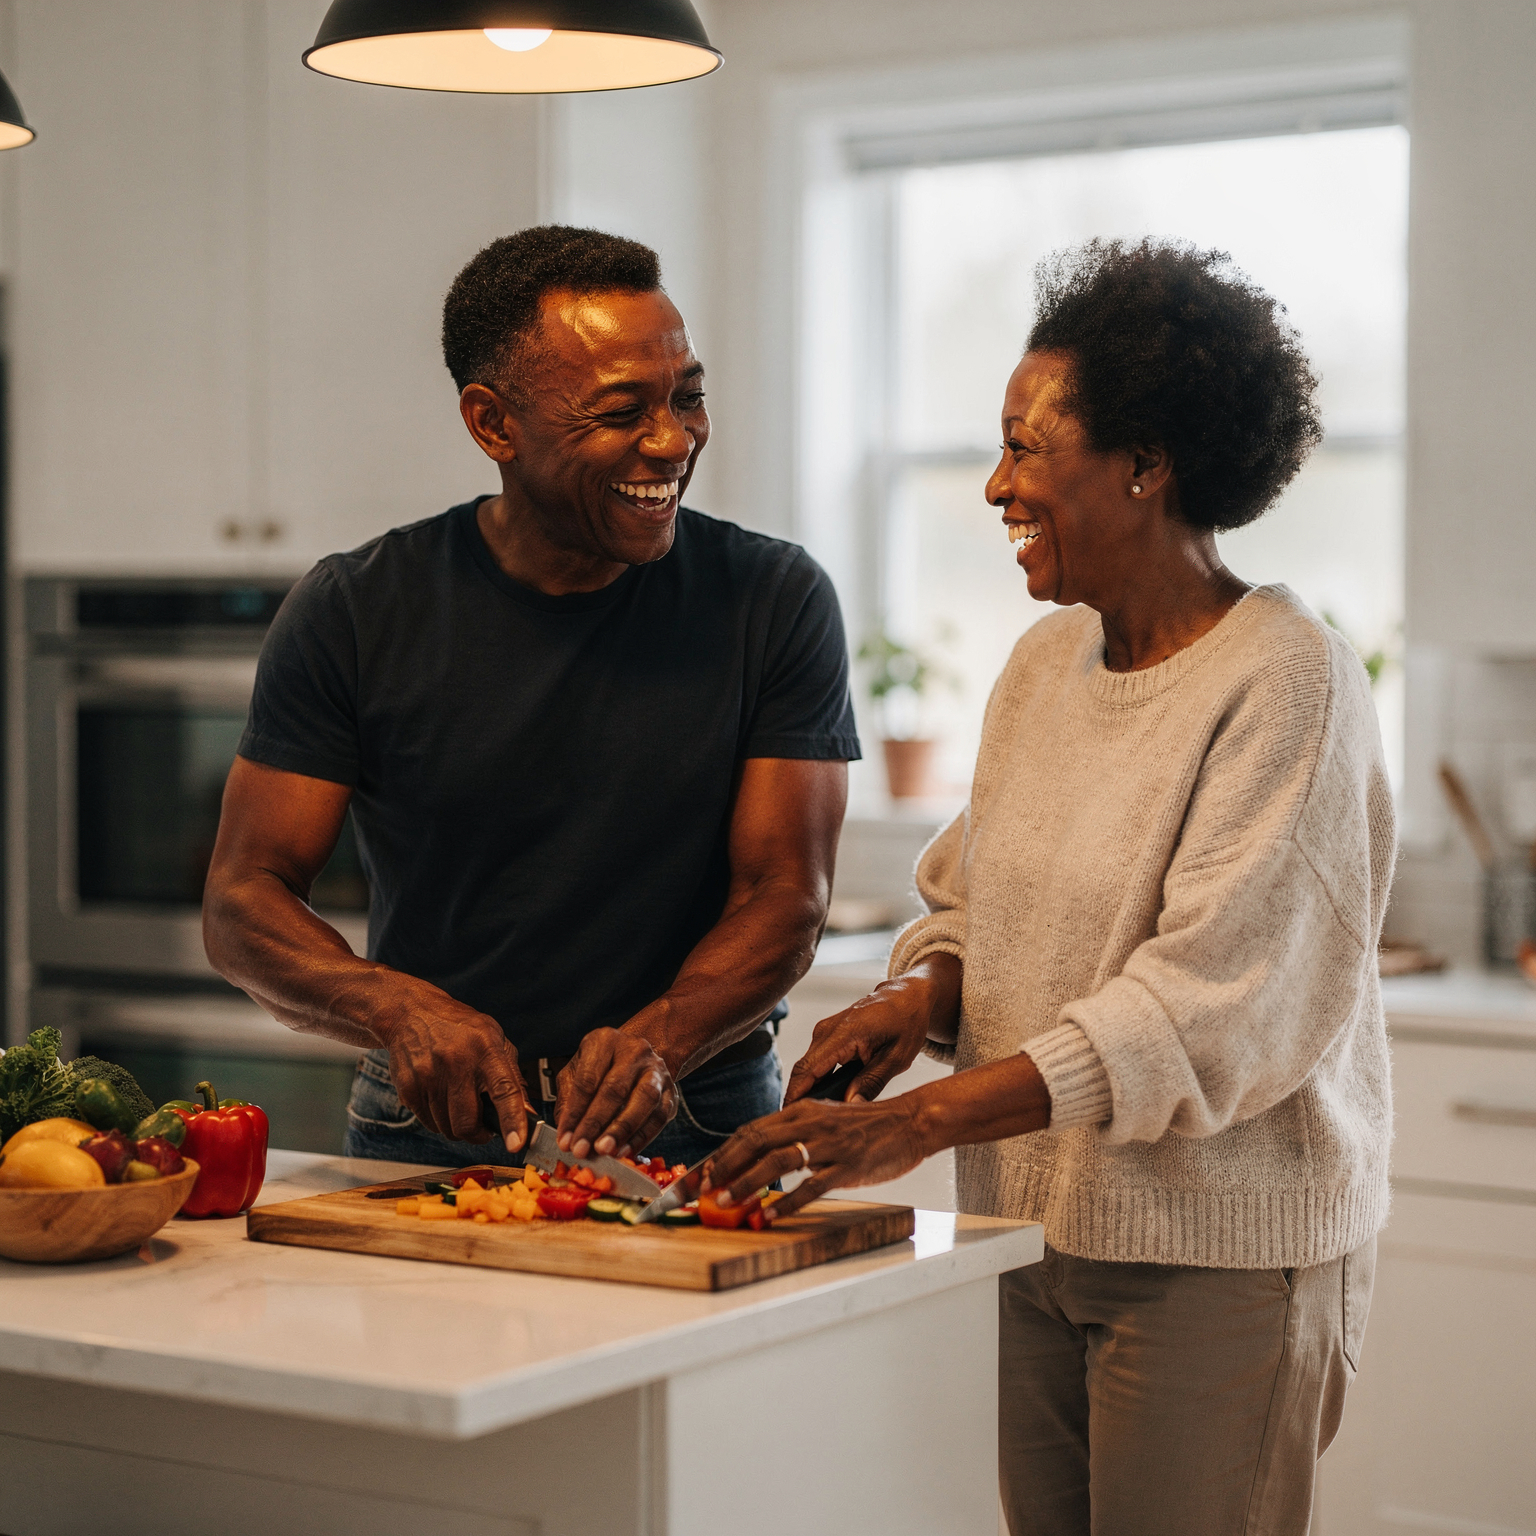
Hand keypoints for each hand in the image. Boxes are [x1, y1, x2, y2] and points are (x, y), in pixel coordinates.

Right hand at [371, 980, 528, 1151]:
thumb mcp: (494, 1038)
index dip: (512, 1120)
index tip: (517, 1144)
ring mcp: (429, 1077)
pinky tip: (441, 1098)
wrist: (411, 1014)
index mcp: (485, 1050)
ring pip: (447, 1128)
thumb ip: (512, 1076)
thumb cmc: (459, 1028)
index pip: (504, 1091)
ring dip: (457, 1127)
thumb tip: (527, 1113)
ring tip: (459, 1103)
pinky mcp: (409, 1088)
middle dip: (478, 1134)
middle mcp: (456, 1063)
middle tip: (483, 1127)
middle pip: (467, 1123)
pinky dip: (439, 1120)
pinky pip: (428, 1123)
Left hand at [554, 1027, 676, 1159]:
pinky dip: (641, 1138)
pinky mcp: (670, 1091)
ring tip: (605, 1151)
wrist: (638, 1057)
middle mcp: (634, 1051)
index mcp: (604, 1041)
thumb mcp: (576, 1071)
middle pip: (615, 1088)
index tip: (564, 1139)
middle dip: (596, 1123)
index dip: (575, 1112)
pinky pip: (658, 1117)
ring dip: (622, 1130)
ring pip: (644, 1100)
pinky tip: (624, 1151)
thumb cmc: (601, 1067)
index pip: (587, 1079)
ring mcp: (656, 1070)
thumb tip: (567, 1134)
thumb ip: (568, 1100)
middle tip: (581, 1149)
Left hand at [702, 1098, 929, 1219]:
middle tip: (696, 1191)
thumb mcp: (824, 1121)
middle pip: (754, 1141)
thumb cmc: (866, 1126)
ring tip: (724, 1202)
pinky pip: (812, 1185)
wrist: (910, 1121)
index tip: (695, 1176)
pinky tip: (769, 1215)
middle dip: (719, 1167)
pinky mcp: (847, 1165)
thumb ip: (793, 1135)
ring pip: (778, 1161)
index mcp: (799, 1111)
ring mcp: (829, 1144)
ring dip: (747, 1182)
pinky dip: (787, 1201)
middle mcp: (809, 1123)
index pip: (748, 1131)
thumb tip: (758, 1159)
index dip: (719, 1154)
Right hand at [783, 959, 956, 1104]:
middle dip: (798, 1100)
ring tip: (814, 1121)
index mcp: (844, 1033)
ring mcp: (825, 1031)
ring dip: (808, 1092)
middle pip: (802, 1071)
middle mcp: (827, 1030)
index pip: (808, 1069)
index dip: (795, 1096)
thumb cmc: (906, 1022)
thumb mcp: (897, 1057)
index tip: (790, 1120)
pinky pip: (816, 1062)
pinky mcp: (827, 1035)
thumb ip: (872, 1082)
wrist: (906, 996)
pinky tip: (825, 1102)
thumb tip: (849, 1106)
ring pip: (808, 1068)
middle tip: (802, 1129)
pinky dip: (817, 1082)